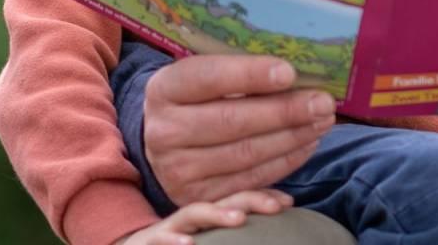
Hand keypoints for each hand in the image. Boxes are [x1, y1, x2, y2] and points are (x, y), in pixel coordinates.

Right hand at [112, 189, 293, 244]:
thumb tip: (277, 219)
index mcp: (208, 214)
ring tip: (239, 219)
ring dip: (217, 214)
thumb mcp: (207, 236)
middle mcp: (191, 216)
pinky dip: (173, 242)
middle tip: (276, 206)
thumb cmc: (177, 243)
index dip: (263, 196)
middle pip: (223, 199)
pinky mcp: (148, 243)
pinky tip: (189, 244)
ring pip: (194, 214)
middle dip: (250, 199)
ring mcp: (169, 228)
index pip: (239, 197)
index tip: (289, 202)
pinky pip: (160, 240)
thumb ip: (233, 226)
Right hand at [143, 55, 335, 204]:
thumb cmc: (198, 97)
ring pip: (246, 154)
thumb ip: (240, 71)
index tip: (289, 72)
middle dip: (285, 112)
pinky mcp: (197, 196)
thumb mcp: (206, 75)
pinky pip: (250, 180)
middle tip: (323, 103)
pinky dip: (284, 162)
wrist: (167, 140)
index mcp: (165, 90)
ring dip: (292, 138)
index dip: (250, 75)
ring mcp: (178, 169)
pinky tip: (306, 144)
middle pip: (232, 121)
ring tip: (322, 121)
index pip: (209, 78)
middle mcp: (164, 132)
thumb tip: (293, 73)